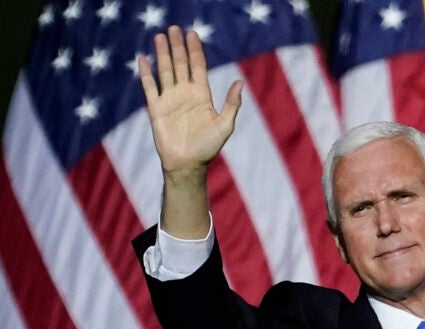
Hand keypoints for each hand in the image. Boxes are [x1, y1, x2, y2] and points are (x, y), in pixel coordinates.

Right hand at [139, 25, 242, 180]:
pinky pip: (149, 87)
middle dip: (178, 46)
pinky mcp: (156, 108)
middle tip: (174, 28)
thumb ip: (231, 103)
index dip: (195, 50)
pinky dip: (146, 73)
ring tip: (160, 36)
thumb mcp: (225, 125)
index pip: (198, 66)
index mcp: (202, 95)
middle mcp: (185, 93)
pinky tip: (143, 59)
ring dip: (162, 54)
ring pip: (165, 70)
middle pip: (181, 64)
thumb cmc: (208, 147)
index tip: (193, 34)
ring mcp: (170, 99)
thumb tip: (240, 82)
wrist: (187, 163)